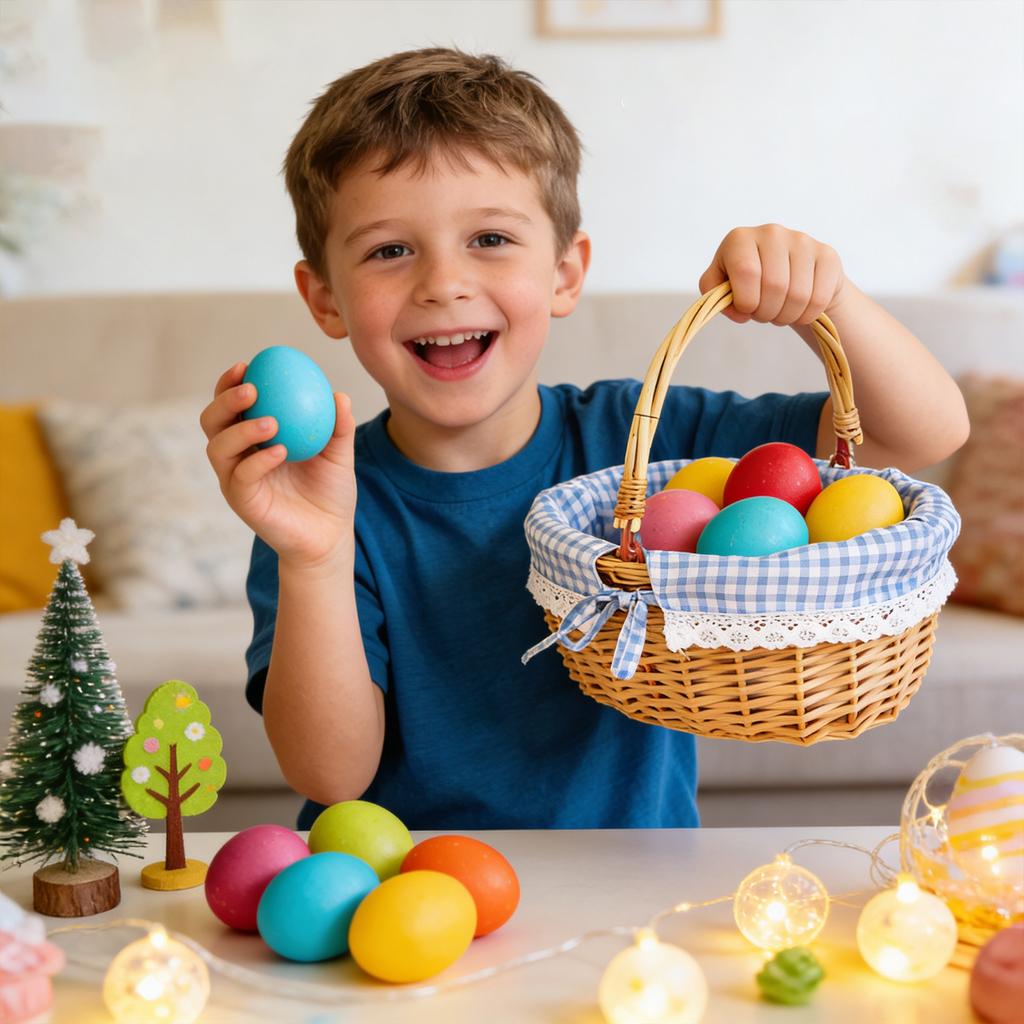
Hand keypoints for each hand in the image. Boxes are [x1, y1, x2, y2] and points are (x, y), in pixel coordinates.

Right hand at [200, 362, 357, 571]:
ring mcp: (235, 480)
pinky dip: (258, 460)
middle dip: (224, 401)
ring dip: (240, 429)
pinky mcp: (242, 502)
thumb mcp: (339, 454)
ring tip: (271, 421)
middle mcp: (237, 457)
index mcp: (253, 438)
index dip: (230, 383)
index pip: (231, 405)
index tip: (248, 364)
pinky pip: (242, 477)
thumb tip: (339, 395)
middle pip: (211, 422)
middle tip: (250, 388)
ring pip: (217, 448)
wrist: (330, 535)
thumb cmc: (331, 491)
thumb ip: (339, 426)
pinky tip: (280, 450)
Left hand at [699, 224, 845, 325]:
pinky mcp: (826, 255)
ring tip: (779, 312)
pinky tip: (800, 310)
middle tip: (764, 314)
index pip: (746, 273)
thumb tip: (738, 309)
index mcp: (740, 239)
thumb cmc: (748, 284)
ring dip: (787, 316)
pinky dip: (808, 314)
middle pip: (774, 286)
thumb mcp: (721, 287)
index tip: (746, 309)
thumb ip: (714, 295)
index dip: (746, 302)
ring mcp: (802, 241)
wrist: (785, 276)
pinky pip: (819, 298)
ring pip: (798, 296)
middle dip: (766, 313)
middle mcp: (771, 233)